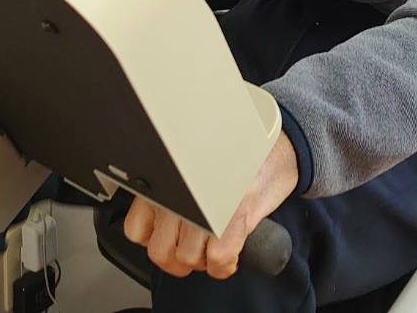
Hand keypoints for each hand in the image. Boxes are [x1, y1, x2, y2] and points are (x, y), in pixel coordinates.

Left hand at [123, 131, 297, 279]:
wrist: (279, 150)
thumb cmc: (239, 158)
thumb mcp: (195, 167)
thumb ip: (172, 190)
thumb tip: (160, 221)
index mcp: (166, 179)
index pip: (137, 229)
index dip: (155, 240)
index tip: (170, 239)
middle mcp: (180, 191)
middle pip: (160, 251)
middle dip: (178, 258)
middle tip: (195, 250)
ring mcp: (205, 205)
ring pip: (187, 258)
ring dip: (203, 262)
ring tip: (215, 249)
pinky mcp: (233, 217)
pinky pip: (217, 261)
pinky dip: (224, 266)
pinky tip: (231, 256)